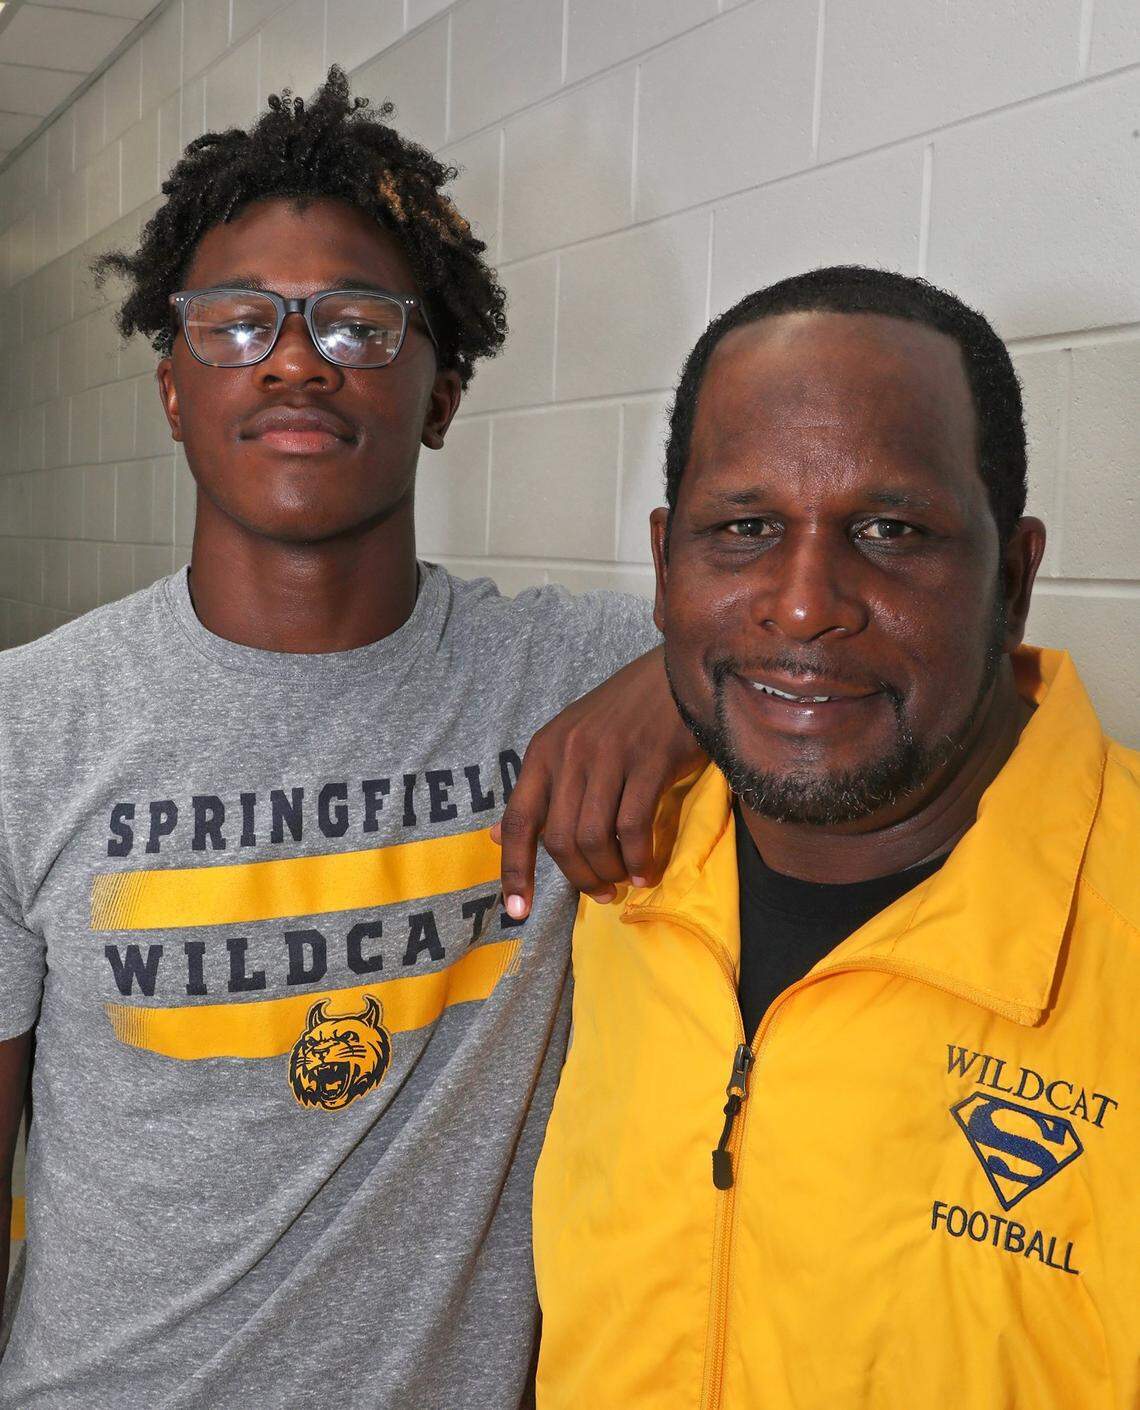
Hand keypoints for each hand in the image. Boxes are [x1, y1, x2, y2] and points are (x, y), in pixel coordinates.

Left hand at [491, 646, 704, 918]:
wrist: (675, 673)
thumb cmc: (622, 714)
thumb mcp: (569, 742)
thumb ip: (538, 791)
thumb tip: (496, 837)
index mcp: (543, 751)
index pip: (519, 820)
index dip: (515, 871)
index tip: (517, 912)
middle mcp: (569, 752)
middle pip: (561, 839)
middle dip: (579, 877)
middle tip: (602, 893)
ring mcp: (608, 756)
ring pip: (595, 837)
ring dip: (610, 872)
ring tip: (625, 880)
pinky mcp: (649, 761)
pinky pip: (634, 827)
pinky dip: (640, 858)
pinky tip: (648, 871)